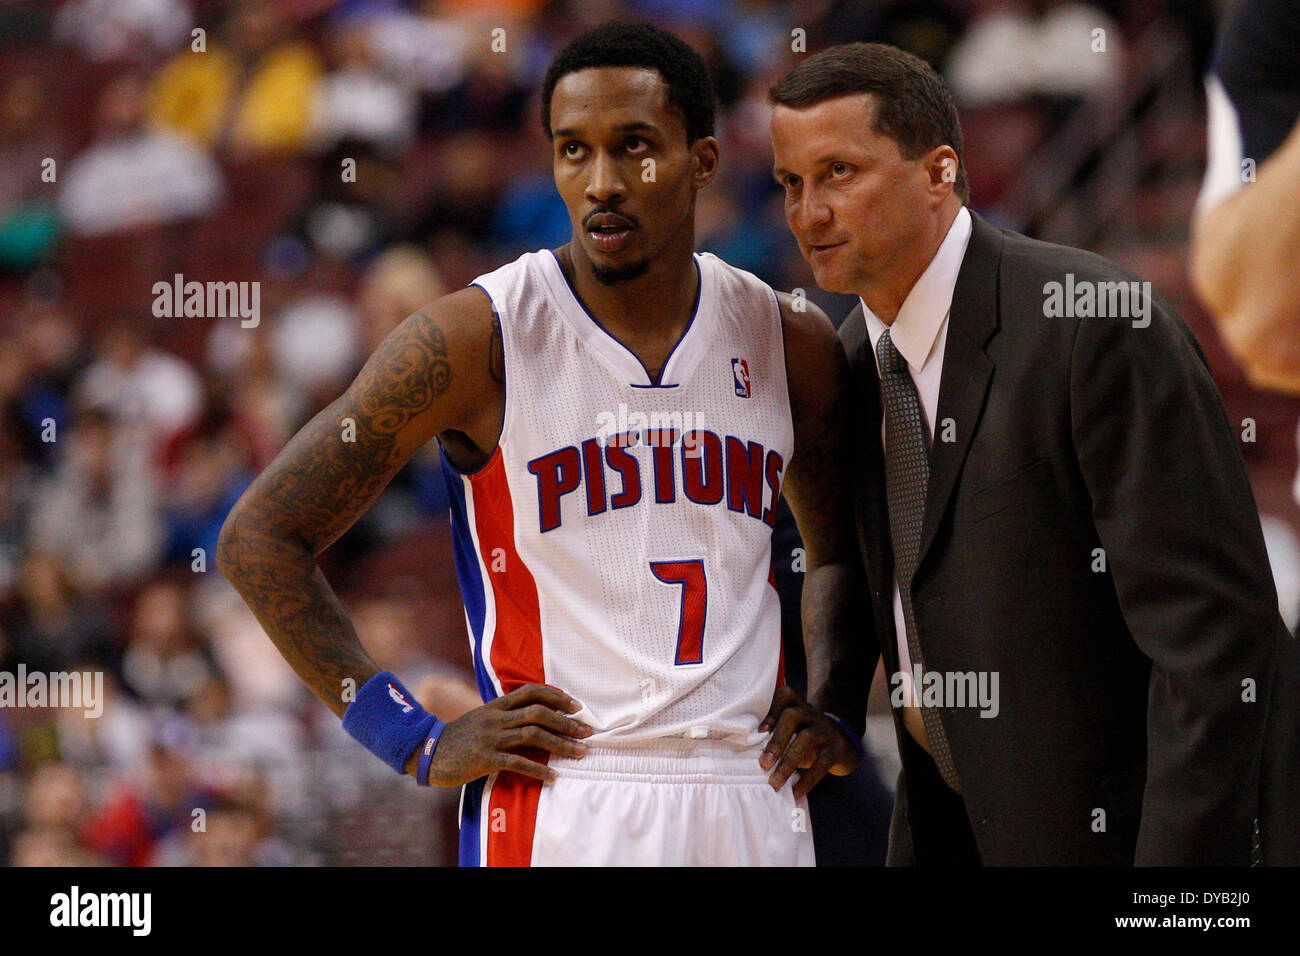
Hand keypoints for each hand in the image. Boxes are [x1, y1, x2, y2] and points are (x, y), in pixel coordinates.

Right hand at [407, 683, 593, 785]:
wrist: (428, 753)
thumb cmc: (459, 737)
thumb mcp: (481, 718)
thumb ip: (505, 715)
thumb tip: (535, 717)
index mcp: (496, 705)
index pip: (531, 691)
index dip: (557, 696)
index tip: (577, 706)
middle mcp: (496, 718)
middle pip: (538, 713)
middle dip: (567, 722)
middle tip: (587, 732)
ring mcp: (491, 737)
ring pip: (533, 735)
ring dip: (561, 744)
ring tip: (580, 752)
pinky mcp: (485, 759)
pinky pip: (517, 762)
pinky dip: (538, 769)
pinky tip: (552, 776)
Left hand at [758, 686, 860, 798]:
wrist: (842, 743)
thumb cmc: (804, 738)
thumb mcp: (791, 730)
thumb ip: (772, 734)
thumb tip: (746, 754)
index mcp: (795, 704)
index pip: (783, 696)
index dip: (770, 711)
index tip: (759, 731)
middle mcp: (810, 712)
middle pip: (791, 717)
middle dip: (776, 740)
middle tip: (763, 764)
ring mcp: (824, 729)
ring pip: (806, 738)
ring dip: (788, 761)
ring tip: (775, 782)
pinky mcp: (836, 748)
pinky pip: (822, 762)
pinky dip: (808, 779)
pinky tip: (796, 792)